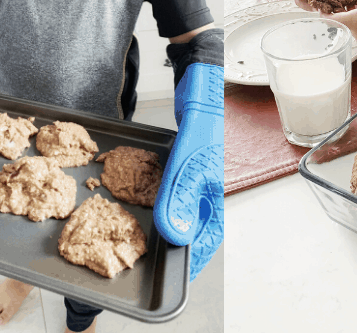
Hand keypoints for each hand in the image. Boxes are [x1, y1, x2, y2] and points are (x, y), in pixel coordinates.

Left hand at [153, 64, 222, 280]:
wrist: (197, 82)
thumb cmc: (202, 117)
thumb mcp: (187, 160)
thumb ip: (178, 195)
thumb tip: (174, 234)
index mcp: (213, 192)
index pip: (205, 237)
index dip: (191, 258)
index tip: (175, 274)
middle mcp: (204, 187)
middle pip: (192, 225)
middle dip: (176, 242)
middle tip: (153, 256)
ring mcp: (193, 175)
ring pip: (178, 207)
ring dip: (165, 219)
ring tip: (146, 234)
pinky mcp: (181, 163)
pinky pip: (169, 188)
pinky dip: (158, 196)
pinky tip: (143, 197)